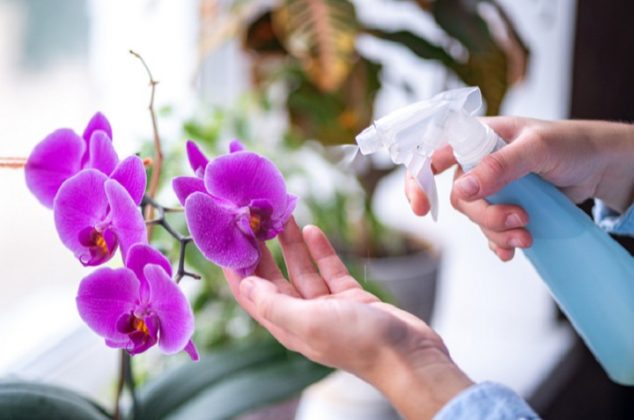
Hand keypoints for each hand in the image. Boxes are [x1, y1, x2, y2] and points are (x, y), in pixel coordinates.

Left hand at [223, 218, 472, 418]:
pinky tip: (313, 230)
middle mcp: (303, 316)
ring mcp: (328, 307)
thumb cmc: (360, 343)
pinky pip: (329, 270)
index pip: (251, 293)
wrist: (409, 355)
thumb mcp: (309, 322)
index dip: (237, 267)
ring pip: (302, 269)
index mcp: (287, 325)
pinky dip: (320, 250)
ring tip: (282, 214)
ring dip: (291, 243)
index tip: (229, 238)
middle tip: (254, 219)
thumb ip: (275, 304)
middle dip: (263, 249)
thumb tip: (245, 285)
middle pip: (274, 277)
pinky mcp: (350, 298)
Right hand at [405, 117, 633, 260]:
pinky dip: (500, 243)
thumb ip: (500, 165)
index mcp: (477, 138)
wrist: (600, 167)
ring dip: (498, 231)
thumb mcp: (538, 148)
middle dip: (486, 215)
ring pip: (475, 218)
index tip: (420, 209)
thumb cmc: (571, 144)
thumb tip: (463, 187)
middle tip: (519, 218)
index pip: (432, 155)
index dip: (418, 181)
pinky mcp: (504, 207)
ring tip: (527, 233)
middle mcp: (478, 163)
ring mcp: (491, 187)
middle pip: (459, 198)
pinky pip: (489, 232)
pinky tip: (515, 247)